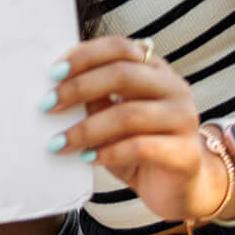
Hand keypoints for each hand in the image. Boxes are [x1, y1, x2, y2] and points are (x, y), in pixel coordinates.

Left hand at [46, 35, 231, 222]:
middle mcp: (174, 88)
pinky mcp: (187, 153)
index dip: (85, 56)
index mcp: (155, 70)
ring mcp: (185, 119)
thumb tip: (56, 88)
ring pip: (129, 114)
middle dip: (79, 88)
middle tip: (48, 105)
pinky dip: (108, 152)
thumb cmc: (140, 146)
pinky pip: (141, 147)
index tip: (53, 73)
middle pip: (123, 74)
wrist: (181, 188)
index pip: (120, 47)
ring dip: (86, 128)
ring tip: (59, 142)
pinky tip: (88, 158)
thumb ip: (95, 99)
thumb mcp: (112, 117)